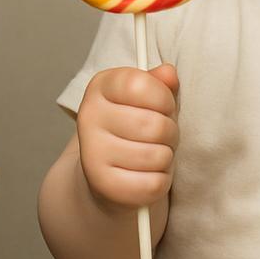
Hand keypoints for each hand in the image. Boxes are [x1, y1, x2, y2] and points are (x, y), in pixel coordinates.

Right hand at [75, 64, 179, 211]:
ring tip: (155, 153)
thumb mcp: (144, 98)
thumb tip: (169, 73)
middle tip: (163, 135)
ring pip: (156, 156)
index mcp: (100, 87)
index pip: (139, 84)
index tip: (163, 105)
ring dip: (166, 157)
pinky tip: (148, 173)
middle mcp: (89, 116)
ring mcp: (93, 152)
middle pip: (153, 124)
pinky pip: (153, 184)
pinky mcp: (103, 185)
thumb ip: (158, 82)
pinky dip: (160, 180)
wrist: (104, 172)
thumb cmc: (132, 127)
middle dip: (170, 132)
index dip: (163, 97)